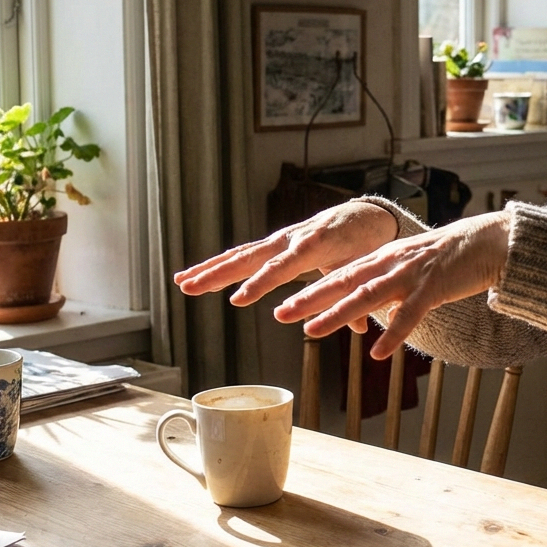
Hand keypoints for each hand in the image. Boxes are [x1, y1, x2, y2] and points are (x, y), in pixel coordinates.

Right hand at [173, 202, 398, 327]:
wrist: (364, 217)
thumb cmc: (365, 244)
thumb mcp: (363, 270)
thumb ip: (357, 298)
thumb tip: (361, 329)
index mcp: (312, 245)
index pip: (281, 267)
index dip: (259, 284)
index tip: (237, 300)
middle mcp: (289, 239)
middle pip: (248, 258)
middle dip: (218, 274)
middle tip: (190, 288)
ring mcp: (278, 240)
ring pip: (238, 255)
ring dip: (209, 270)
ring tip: (181, 284)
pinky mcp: (272, 244)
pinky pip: (241, 254)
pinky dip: (217, 265)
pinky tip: (192, 276)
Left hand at [275, 211, 510, 359]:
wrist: (486, 242)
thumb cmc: (447, 259)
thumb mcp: (408, 268)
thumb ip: (386, 285)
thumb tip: (366, 308)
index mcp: (382, 260)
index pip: (340, 275)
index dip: (311, 291)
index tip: (283, 308)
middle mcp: (390, 264)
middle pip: (343, 282)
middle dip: (310, 299)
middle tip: (280, 315)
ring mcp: (410, 275)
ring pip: (367, 295)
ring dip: (337, 314)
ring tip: (311, 332)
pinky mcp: (434, 287)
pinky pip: (409, 313)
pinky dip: (392, 332)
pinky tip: (376, 353)